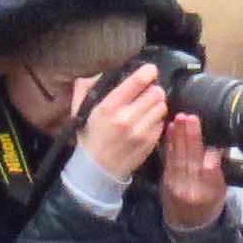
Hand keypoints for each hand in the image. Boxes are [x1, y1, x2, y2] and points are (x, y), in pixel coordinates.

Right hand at [76, 60, 171, 184]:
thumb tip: (101, 71)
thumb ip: (86, 86)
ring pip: (162, 106)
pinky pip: (162, 122)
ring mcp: (140, 132)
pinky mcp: (150, 143)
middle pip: (156, 92)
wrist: (96, 171)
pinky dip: (156, 120)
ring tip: (146, 109)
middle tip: (146, 93)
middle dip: (153, 90)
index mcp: (109, 107)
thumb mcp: (80, 109)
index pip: (138, 81)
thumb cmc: (90, 137)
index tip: (149, 71)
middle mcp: (126, 119)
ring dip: (156, 105)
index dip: (148, 72)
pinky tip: (145, 123)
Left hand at [155, 109, 229, 230]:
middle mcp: (191, 190)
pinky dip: (168, 144)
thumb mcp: (222, 190)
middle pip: (192, 160)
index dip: (211, 155)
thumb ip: (220, 168)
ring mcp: (175, 186)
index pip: (210, 171)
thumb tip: (220, 144)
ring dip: (178, 136)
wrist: (188, 225)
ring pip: (178, 158)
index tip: (213, 138)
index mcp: (209, 193)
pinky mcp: (165, 181)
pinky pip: (167, 160)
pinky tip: (169, 130)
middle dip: (191, 137)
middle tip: (191, 117)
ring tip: (180, 118)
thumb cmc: (210, 204)